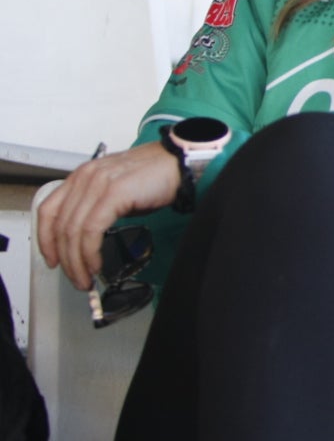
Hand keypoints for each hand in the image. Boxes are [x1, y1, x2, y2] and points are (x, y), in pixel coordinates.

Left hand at [35, 144, 180, 290]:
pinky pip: (92, 230)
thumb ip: (98, 208)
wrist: (180, 163)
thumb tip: (89, 237)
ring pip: (73, 231)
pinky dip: (90, 252)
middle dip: (65, 258)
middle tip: (75, 277)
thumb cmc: (155, 176)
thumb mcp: (117, 190)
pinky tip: (96, 263)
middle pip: (60, 226)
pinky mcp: (113, 193)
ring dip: (77, 261)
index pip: (48, 211)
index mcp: (82, 176)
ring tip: (86, 277)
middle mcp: (85, 177)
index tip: (53, 259)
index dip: (45, 240)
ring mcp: (97, 183)